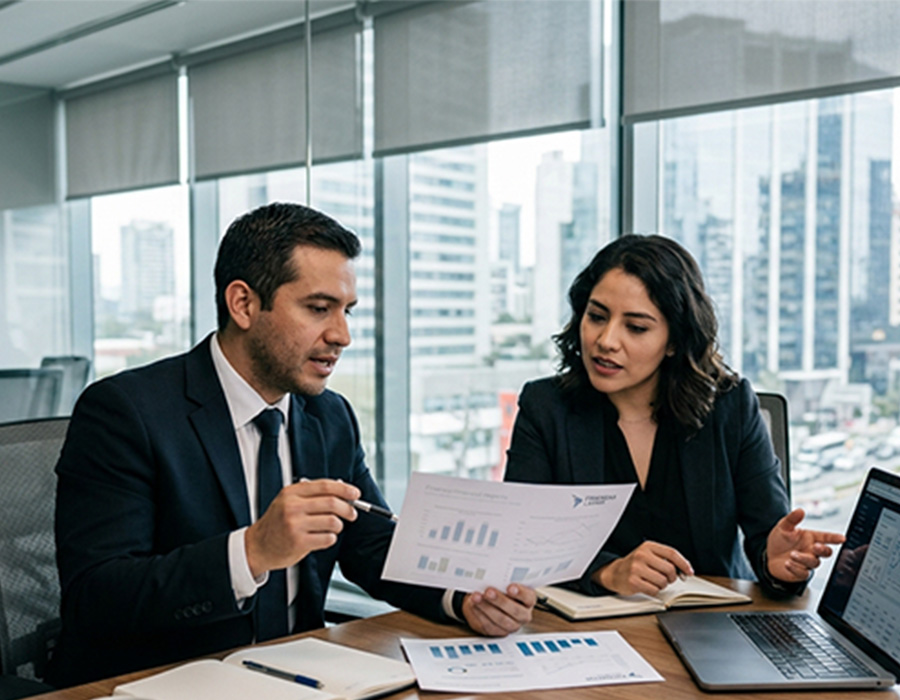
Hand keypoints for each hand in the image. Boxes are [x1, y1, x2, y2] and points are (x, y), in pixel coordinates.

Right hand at [245, 478, 359, 577]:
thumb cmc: (277, 523)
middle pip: (332, 503)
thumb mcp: (288, 501)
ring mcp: (294, 525)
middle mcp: (292, 507)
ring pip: (333, 522)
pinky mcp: (298, 543)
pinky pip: (328, 538)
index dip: (344, 489)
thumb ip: (312, 495)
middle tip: (352, 513)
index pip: (325, 486)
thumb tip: (342, 491)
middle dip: (348, 509)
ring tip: (332, 528)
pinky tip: (323, 537)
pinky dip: (331, 538)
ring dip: (338, 526)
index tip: (355, 494)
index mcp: (291, 493)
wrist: (257, 546)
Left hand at [461, 584, 535, 635]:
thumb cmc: (500, 587)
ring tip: (476, 597)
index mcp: (528, 600)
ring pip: (500, 620)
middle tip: (488, 591)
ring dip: (486, 607)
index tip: (510, 586)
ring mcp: (511, 625)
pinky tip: (473, 605)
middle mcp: (523, 615)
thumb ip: (504, 578)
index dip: (520, 593)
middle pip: (515, 611)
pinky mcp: (497, 632)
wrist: (488, 599)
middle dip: (500, 601)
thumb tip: (496, 569)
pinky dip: (479, 614)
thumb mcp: (504, 581)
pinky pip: (488, 625)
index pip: (528, 597)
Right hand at [595, 541, 692, 595]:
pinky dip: (654, 591)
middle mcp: (641, 555)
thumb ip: (666, 559)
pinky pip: (654, 590)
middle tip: (666, 578)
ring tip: (653, 582)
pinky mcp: (633, 581)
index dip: (683, 563)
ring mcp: (636, 568)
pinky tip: (647, 586)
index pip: (672, 553)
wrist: (615, 573)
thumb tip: (685, 570)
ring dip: (662, 585)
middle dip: (671, 577)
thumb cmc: (636, 565)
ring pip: (663, 581)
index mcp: (648, 546)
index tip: (689, 572)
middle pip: (669, 569)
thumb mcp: (649, 555)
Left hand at [766, 508, 845, 582]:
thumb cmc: (780, 540)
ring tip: (792, 554)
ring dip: (803, 558)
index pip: (826, 537)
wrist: (768, 555)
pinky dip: (795, 568)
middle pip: (826, 552)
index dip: (834, 538)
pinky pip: (803, 573)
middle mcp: (812, 551)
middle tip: (814, 546)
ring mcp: (807, 563)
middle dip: (823, 550)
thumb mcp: (783, 526)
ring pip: (814, 563)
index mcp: (811, 538)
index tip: (842, 538)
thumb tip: (800, 510)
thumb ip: (792, 519)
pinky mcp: (800, 573)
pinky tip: (787, 563)